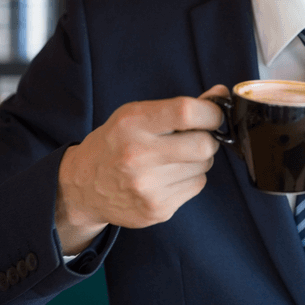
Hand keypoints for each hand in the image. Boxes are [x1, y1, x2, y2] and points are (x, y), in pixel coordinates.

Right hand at [55, 84, 227, 254]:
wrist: (82, 187)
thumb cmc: (115, 144)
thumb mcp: (136, 116)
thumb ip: (178, 107)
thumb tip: (221, 94)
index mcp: (132, 124)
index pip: (186, 112)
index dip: (211, 112)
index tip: (214, 113)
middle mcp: (138, 156)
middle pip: (203, 145)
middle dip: (208, 139)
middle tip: (196, 137)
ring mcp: (147, 187)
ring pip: (204, 167)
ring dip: (198, 160)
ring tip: (173, 158)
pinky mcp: (157, 209)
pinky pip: (196, 186)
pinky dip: (190, 178)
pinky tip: (167, 176)